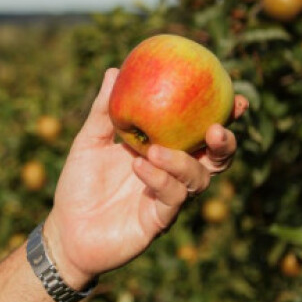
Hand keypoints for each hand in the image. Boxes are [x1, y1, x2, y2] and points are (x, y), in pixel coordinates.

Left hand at [43, 68, 248, 287]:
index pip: (200, 131)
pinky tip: (139, 167)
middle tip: (215, 127)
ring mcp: (169, 199)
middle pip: (215, 159)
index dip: (224, 116)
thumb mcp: (89, 141)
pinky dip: (159, 180)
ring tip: (155, 150)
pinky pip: (170, 199)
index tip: (236, 98)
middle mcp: (173, 175)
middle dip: (224, 143)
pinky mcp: (158, 221)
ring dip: (181, 161)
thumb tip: (114, 70)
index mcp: (164, 150)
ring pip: (197, 179)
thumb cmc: (79, 184)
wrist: (66, 230)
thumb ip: (103, 111)